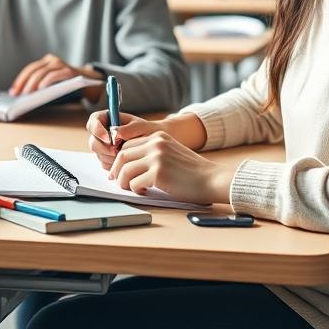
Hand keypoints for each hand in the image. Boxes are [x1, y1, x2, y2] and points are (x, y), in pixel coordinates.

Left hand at [10, 54, 99, 95]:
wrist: (90, 83)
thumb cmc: (68, 86)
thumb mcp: (52, 84)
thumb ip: (41, 85)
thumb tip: (23, 95)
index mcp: (46, 62)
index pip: (29, 69)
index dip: (20, 80)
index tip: (13, 91)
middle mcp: (53, 60)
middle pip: (34, 70)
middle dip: (23, 82)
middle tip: (18, 94)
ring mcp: (61, 64)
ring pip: (42, 72)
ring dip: (33, 83)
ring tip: (27, 93)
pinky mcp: (69, 70)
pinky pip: (55, 75)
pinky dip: (46, 81)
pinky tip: (41, 88)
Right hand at [86, 110, 164, 169]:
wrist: (156, 144)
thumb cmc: (149, 131)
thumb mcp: (141, 126)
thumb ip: (128, 128)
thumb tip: (114, 133)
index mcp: (108, 118)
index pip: (93, 121)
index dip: (97, 130)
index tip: (109, 138)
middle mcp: (103, 132)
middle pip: (93, 141)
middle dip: (104, 148)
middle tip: (117, 151)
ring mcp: (104, 146)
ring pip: (98, 154)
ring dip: (110, 157)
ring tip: (128, 155)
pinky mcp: (107, 158)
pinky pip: (105, 164)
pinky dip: (114, 164)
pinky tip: (127, 161)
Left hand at [108, 131, 234, 204]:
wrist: (212, 179)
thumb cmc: (193, 171)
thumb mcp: (172, 152)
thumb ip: (153, 152)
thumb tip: (129, 164)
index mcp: (158, 136)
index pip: (127, 145)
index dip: (119, 159)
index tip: (117, 170)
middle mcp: (156, 144)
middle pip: (122, 156)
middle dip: (116, 170)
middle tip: (116, 181)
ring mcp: (156, 158)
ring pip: (125, 170)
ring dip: (124, 182)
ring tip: (131, 188)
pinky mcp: (158, 173)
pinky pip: (134, 183)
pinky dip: (135, 189)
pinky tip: (144, 192)